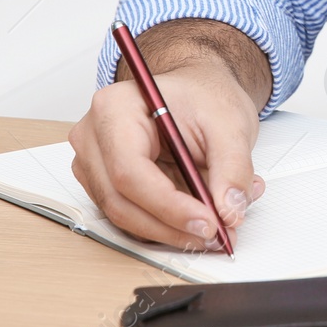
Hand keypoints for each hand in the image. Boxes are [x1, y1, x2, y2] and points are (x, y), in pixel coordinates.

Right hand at [69, 50, 263, 251]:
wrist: (198, 92)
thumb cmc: (204, 96)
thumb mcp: (231, 124)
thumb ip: (233, 167)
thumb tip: (230, 211)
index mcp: (115, 108)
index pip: (129, 171)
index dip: (168, 206)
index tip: (208, 223)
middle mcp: (94, 136)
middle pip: (120, 200)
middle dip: (170, 226)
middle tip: (215, 235)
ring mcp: (94, 162)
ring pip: (123, 215)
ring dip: (170, 231)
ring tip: (215, 228)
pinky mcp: (105, 182)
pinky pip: (129, 215)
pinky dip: (165, 225)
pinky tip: (197, 220)